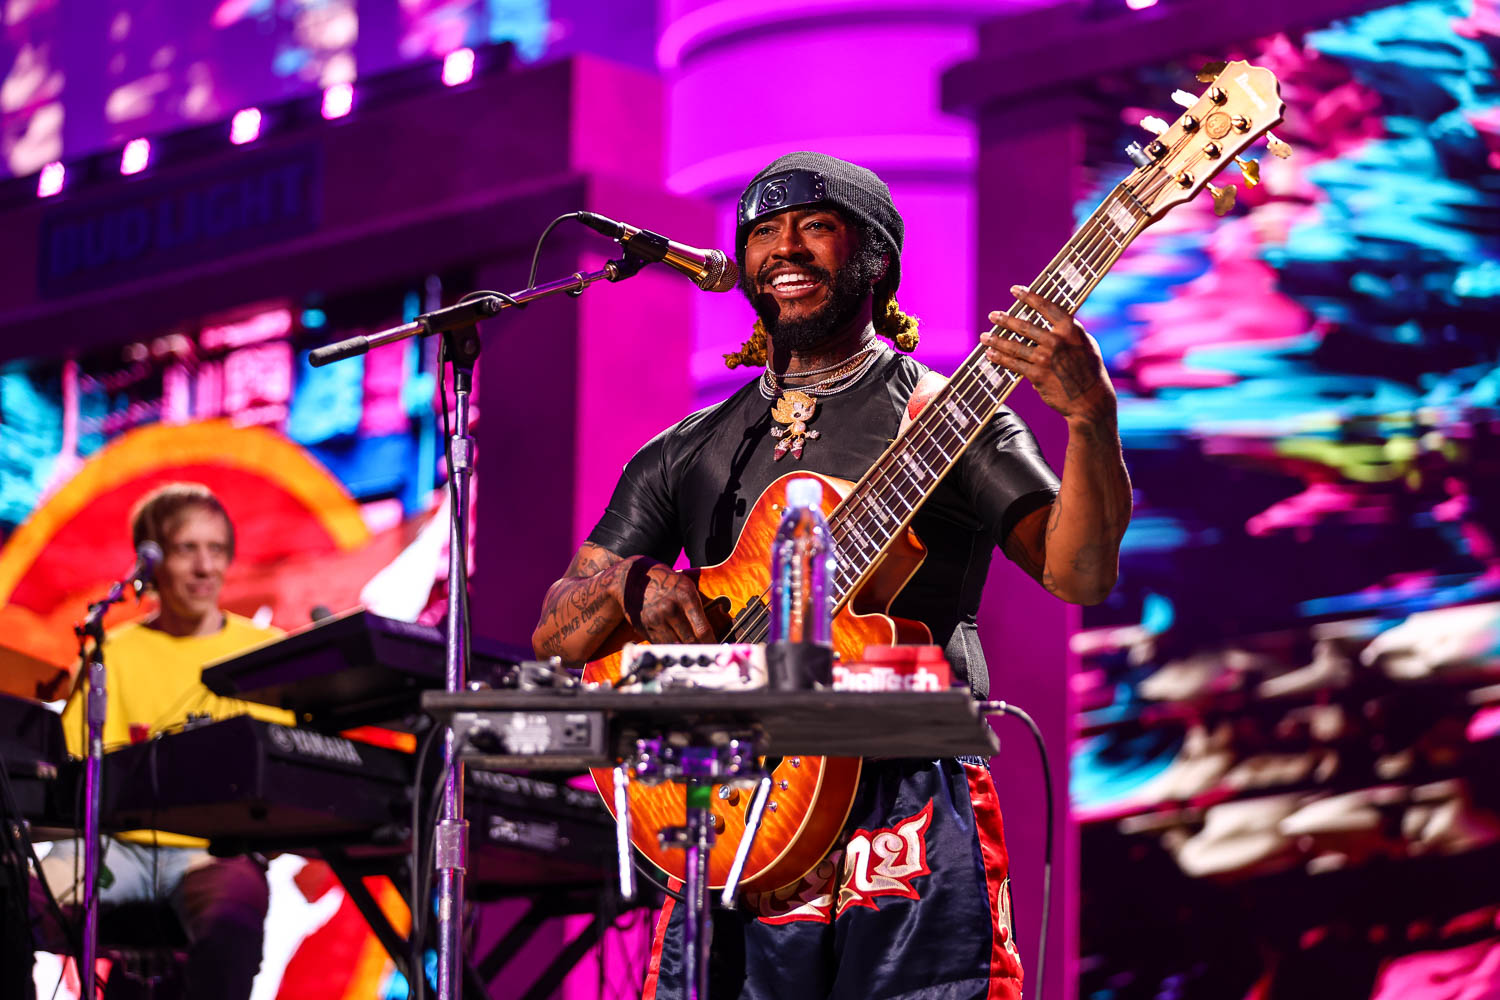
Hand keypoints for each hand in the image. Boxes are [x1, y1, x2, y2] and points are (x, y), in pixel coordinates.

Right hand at [614, 556, 714, 643]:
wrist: (634, 579)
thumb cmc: (666, 584)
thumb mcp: (686, 587)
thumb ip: (698, 610)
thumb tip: (710, 635)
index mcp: (685, 596)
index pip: (702, 629)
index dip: (711, 643)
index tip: (716, 649)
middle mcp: (670, 608)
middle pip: (689, 640)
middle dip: (699, 649)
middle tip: (706, 653)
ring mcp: (655, 619)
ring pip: (675, 645)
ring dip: (684, 650)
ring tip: (691, 652)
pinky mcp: (644, 627)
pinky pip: (661, 644)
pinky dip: (669, 647)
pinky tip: (674, 645)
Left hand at [980, 285, 1115, 422]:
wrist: (1091, 400)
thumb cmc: (1089, 371)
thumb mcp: (1086, 344)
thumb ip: (1069, 332)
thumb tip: (1052, 320)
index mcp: (1071, 330)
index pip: (1047, 307)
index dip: (1029, 297)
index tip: (1015, 290)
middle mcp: (1057, 341)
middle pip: (1025, 326)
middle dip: (1005, 320)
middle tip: (993, 315)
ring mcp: (1046, 358)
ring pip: (1015, 346)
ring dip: (996, 340)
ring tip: (985, 336)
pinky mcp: (1037, 375)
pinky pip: (1014, 364)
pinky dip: (1000, 358)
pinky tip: (990, 354)